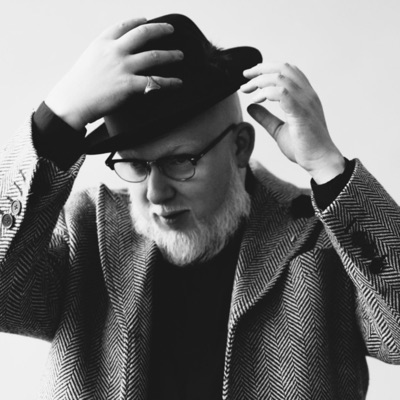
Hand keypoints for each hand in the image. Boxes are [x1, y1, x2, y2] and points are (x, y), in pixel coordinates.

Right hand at [45, 18, 182, 130]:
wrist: (73, 101)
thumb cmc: (80, 83)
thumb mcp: (90, 58)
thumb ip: (106, 52)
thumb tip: (120, 52)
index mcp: (103, 42)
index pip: (124, 25)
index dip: (138, 21)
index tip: (147, 20)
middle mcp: (115, 50)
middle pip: (143, 34)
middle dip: (161, 29)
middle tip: (171, 29)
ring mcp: (123, 67)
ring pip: (153, 56)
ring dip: (170, 55)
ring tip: (180, 55)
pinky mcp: (129, 85)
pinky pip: (155, 82)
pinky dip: (169, 82)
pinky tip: (178, 83)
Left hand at [241, 62, 344, 183]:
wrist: (320, 161)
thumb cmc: (304, 148)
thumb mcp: (279, 129)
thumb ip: (266, 117)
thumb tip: (251, 107)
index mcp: (305, 96)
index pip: (288, 70)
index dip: (267, 69)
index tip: (250, 77)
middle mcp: (307, 94)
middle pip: (283, 68)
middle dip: (260, 69)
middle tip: (244, 77)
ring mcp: (305, 102)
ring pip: (280, 77)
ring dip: (260, 81)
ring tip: (247, 90)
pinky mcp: (300, 113)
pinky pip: (281, 93)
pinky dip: (265, 93)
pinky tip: (256, 100)